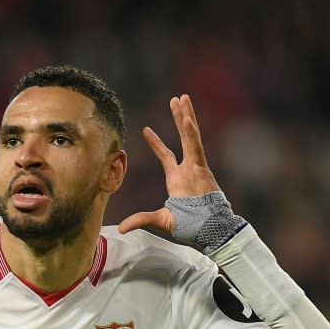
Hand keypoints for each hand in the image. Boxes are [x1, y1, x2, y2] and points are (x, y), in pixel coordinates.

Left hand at [118, 95, 219, 233]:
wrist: (208, 230)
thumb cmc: (190, 226)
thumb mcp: (160, 220)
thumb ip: (141, 219)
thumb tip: (121, 229)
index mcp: (177, 179)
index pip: (166, 155)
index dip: (156, 143)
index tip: (146, 129)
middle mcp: (187, 169)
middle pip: (182, 138)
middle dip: (178, 118)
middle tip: (175, 99)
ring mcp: (196, 167)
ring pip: (191, 136)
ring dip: (186, 116)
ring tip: (182, 98)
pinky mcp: (202, 169)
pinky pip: (196, 148)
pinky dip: (191, 134)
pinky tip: (187, 119)